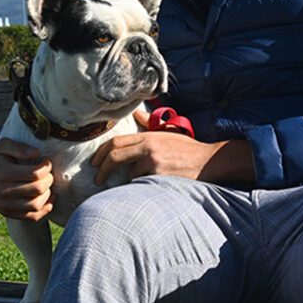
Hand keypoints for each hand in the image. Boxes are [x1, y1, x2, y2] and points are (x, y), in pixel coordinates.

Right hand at [0, 138, 53, 220]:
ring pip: (36, 205)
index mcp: (3, 173)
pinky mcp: (8, 213)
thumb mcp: (1, 146)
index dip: (45, 166)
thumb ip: (19, 147)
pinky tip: (48, 198)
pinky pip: (32, 217)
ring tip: (45, 184)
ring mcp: (5, 205)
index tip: (45, 161)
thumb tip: (37, 153)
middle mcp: (4, 192)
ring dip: (47, 194)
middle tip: (47, 172)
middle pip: (37, 189)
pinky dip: (44, 210)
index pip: (34, 173)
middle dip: (48, 179)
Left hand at [91, 111, 254, 186]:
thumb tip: (136, 112)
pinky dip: (139, 188)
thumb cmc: (187, 148)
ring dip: (126, 182)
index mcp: (148, 136)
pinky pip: (142, 184)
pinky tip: (142, 191)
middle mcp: (148, 147)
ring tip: (126, 188)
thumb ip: (149, 123)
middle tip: (98, 178)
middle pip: (115, 156)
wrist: (207, 161)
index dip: (101, 153)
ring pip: (128, 174)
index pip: (116, 142)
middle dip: (102, 169)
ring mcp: (153, 162)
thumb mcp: (167, 132)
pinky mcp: (160, 176)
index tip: (95, 162)